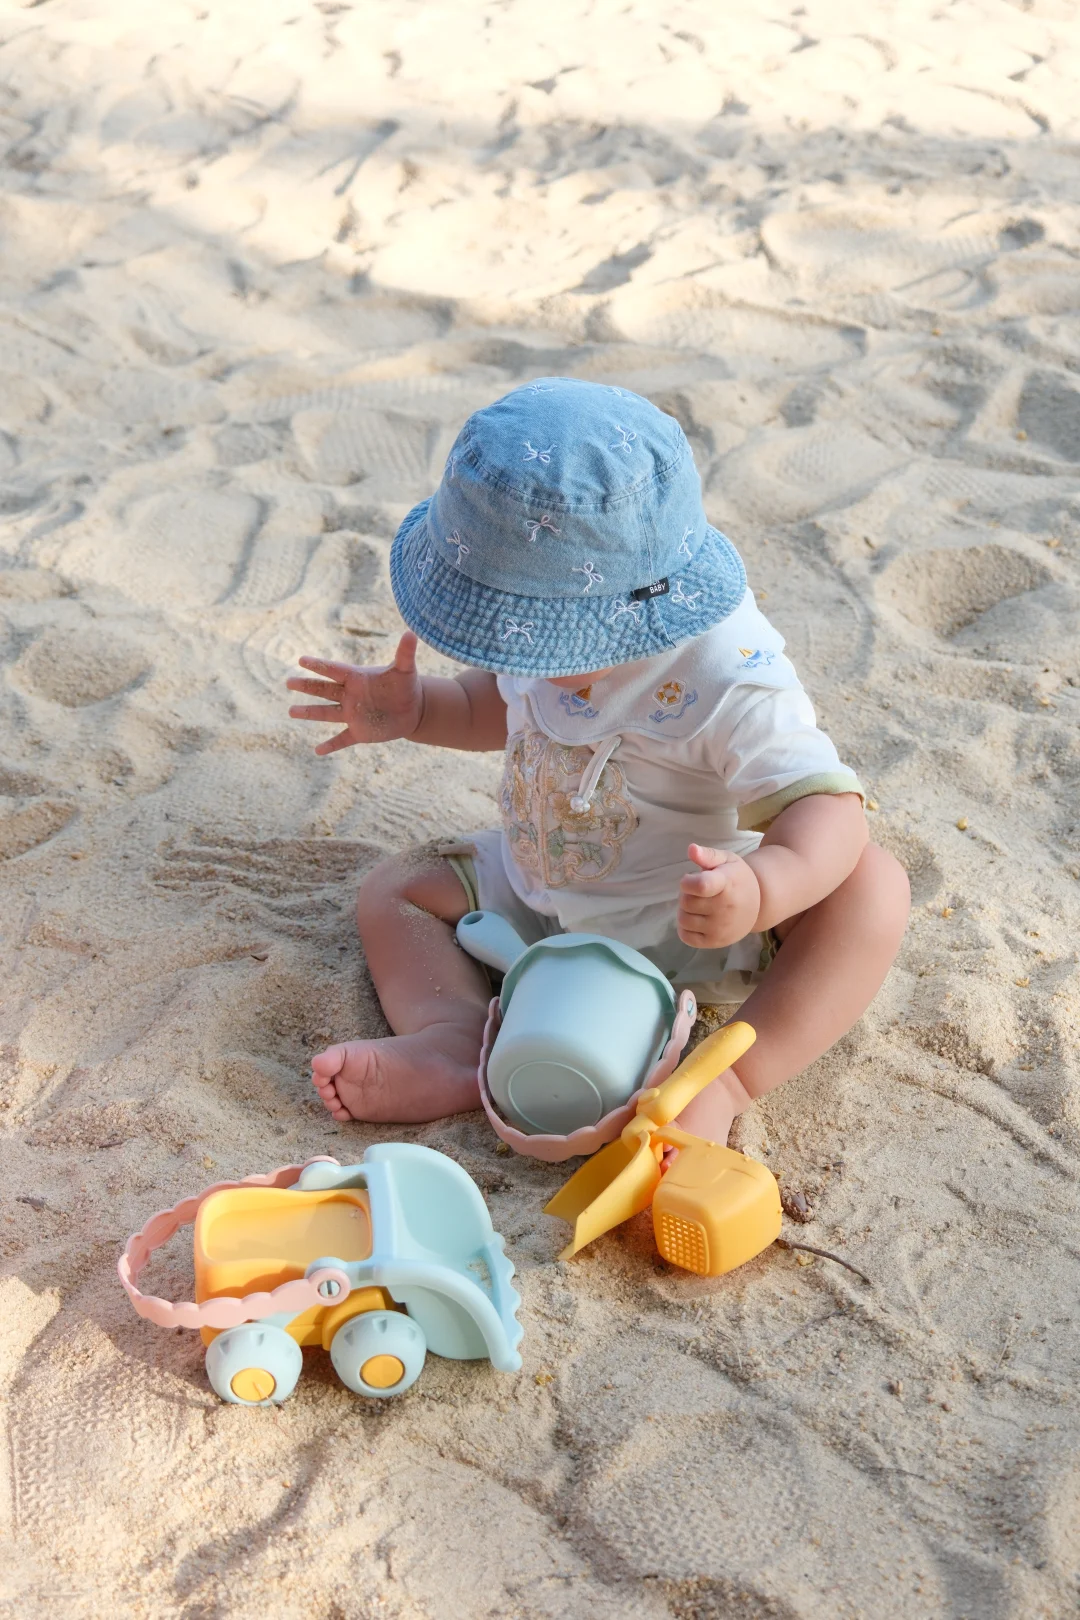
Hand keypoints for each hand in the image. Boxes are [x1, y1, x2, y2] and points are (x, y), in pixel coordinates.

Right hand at [286, 631, 423, 754]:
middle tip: (288, 682)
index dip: (320, 665)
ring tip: (291, 711)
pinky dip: (331, 746)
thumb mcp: (406, 670)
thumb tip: (411, 633)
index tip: (302, 660)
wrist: (413, 710)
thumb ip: (405, 653)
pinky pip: (342, 739)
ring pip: (327, 713)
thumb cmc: (406, 686)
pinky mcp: (360, 732)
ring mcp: (353, 715)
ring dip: (310, 713)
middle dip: (307, 686)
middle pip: (324, 690)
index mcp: (357, 679)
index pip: (335, 670)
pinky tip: (317, 751)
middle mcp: (350, 696)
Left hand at [677, 843, 761, 949]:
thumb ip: (708, 855)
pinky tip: (696, 919)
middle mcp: (725, 908)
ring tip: (698, 904)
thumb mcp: (727, 860)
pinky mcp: (715, 941)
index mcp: (727, 884)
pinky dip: (685, 928)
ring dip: (685, 910)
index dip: (687, 882)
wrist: (759, 904)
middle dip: (686, 894)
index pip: (701, 886)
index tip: (690, 878)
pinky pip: (686, 937)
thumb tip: (691, 849)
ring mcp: (720, 927)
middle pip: (686, 902)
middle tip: (698, 892)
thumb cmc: (737, 878)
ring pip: (683, 919)